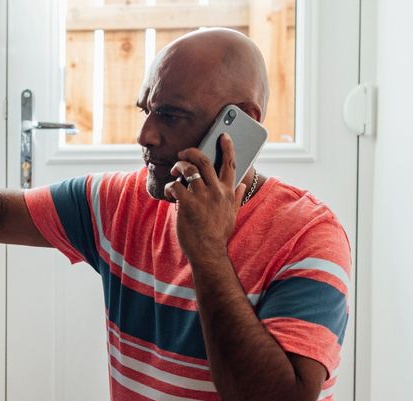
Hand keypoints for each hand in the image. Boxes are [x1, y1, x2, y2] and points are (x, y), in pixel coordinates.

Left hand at [163, 134, 247, 264]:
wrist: (209, 252)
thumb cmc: (218, 234)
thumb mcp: (232, 214)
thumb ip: (235, 197)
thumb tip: (242, 184)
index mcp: (227, 192)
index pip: (230, 164)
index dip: (227, 147)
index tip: (223, 135)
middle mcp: (216, 191)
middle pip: (204, 161)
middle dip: (191, 152)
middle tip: (183, 153)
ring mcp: (202, 197)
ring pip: (188, 170)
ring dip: (178, 167)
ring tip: (174, 171)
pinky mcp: (188, 204)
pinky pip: (176, 186)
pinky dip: (170, 186)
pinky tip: (170, 192)